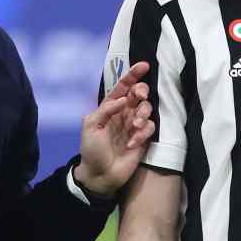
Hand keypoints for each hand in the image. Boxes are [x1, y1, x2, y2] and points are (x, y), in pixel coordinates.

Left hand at [74, 61, 153, 196]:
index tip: (144, 66)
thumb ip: (104, 110)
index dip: (133, 75)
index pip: (123, 87)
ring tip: (133, 127)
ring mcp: (135, 125)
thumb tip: (123, 100)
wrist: (100, 175)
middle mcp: (124, 113)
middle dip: (142, 92)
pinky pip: (150, 128)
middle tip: (140, 97)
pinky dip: (142, 134)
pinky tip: (131, 144)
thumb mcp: (90, 126)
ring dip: (142, 115)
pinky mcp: (143, 138)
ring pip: (148, 109)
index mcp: (111, 107)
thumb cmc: (92, 149)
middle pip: (140, 94)